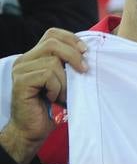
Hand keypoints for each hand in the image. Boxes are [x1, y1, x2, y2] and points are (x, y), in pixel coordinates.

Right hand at [0, 29, 87, 163]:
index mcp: (34, 56)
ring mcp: (20, 70)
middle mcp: (24, 60)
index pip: (52, 34)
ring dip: (65, 80)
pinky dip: (57, 88)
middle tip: (84, 71)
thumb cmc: (51, 105)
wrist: (33, 129)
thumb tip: (88, 51)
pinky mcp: (21, 82)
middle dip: (73, 56)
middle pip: (53, 43)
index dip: (71, 38)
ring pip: (53, 62)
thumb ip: (68, 63)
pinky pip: (48, 75)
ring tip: (63, 94)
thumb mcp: (63, 79)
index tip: (86, 51)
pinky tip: (53, 98)